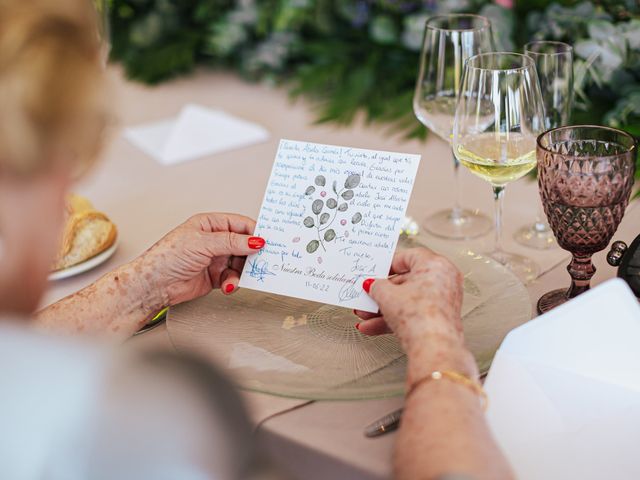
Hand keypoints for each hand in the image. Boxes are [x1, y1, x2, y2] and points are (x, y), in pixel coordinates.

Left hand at [133, 213, 264, 306]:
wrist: (154, 285)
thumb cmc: (167, 257)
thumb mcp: (203, 243)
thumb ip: (232, 242)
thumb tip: (255, 240)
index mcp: (210, 224)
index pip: (240, 224)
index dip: (254, 232)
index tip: (267, 242)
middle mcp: (214, 240)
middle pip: (244, 245)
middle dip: (251, 255)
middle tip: (260, 262)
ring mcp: (215, 258)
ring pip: (240, 263)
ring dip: (241, 272)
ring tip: (235, 278)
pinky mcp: (215, 276)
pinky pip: (233, 277)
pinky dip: (233, 282)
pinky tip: (227, 286)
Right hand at [354, 248, 463, 353]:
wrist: (433, 347)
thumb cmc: (420, 316)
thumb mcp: (387, 295)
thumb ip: (376, 286)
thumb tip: (373, 285)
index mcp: (435, 265)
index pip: (409, 256)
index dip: (388, 264)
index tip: (376, 271)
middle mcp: (444, 280)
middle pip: (407, 281)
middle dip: (382, 291)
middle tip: (369, 293)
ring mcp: (443, 301)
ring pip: (408, 300)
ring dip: (384, 307)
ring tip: (366, 314)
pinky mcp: (439, 320)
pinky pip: (413, 313)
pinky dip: (394, 319)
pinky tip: (374, 326)